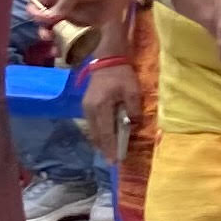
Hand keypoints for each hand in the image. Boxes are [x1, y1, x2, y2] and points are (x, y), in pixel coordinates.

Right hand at [81, 58, 139, 173]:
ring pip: (93, 131)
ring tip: (109, 152)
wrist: (107, 60)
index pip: (106, 132)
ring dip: (101, 142)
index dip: (111, 147)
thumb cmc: (122, 75)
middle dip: (105, 149)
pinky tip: (105, 139)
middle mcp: (90, 110)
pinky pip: (92, 125)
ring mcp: (86, 108)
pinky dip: (99, 134)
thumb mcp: (133, 91)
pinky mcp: (86, 106)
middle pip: (97, 135)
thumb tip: (133, 125)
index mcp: (101, 106)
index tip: (114, 160)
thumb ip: (134, 110)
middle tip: (112, 161)